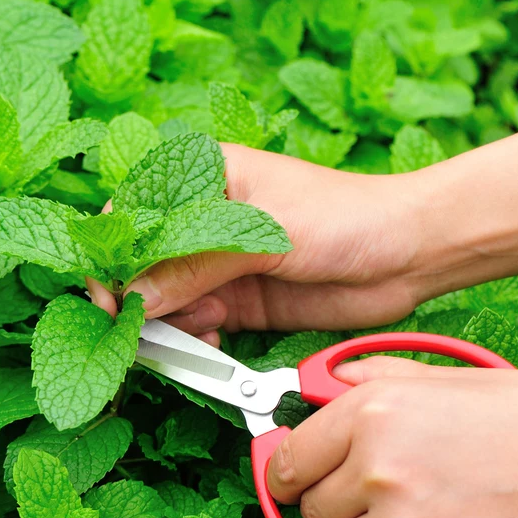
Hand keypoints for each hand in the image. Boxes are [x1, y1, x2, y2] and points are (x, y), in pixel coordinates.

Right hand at [89, 143, 434, 344]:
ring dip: (167, 324)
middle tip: (139, 329)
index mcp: (201, 177)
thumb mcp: (264, 234)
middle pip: (139, 263)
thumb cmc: (345, 216)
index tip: (109, 294)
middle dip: (136, 298)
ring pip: (161, 300)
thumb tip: (134, 297)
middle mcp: (200, 221)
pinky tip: (213, 340)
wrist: (408, 256)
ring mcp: (216, 264)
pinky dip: (192, 340)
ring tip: (198, 329)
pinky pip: (192, 325)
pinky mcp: (234, 302)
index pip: (131, 212)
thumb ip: (195, 265)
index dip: (112, 253)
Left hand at [267, 356, 517, 517]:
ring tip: (414, 515)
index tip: (290, 480)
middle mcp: (374, 470)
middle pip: (310, 508)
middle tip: (375, 494)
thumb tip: (320, 382)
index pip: (286, 460)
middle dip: (334, 503)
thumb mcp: (440, 377)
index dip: (285, 473)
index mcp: (369, 414)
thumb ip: (370, 377)